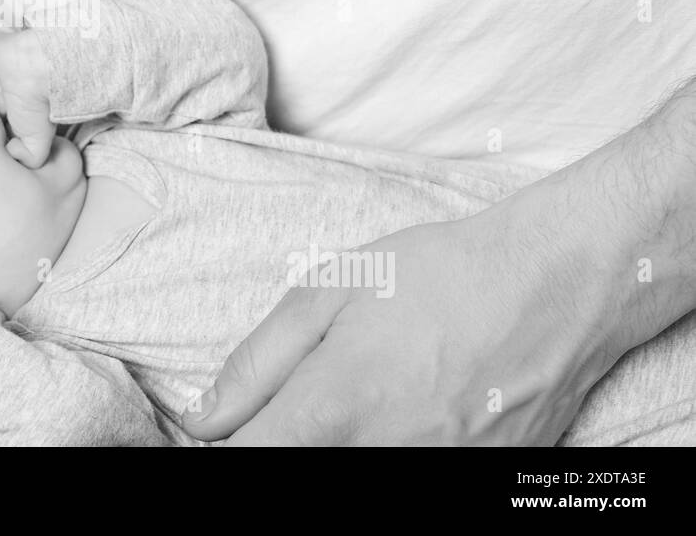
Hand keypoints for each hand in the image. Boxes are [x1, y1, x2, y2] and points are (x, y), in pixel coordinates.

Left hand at [181, 181, 625, 444]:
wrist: (557, 284)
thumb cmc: (439, 275)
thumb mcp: (330, 291)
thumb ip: (257, 364)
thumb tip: (203, 419)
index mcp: (336, 406)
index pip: (250, 459)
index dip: (227, 445)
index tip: (229, 428)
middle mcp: (385, 455)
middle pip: (299, 471)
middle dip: (284, 442)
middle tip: (303, 403)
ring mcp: (437, 477)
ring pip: (354, 482)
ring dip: (340, 445)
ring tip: (371, 395)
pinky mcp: (478, 485)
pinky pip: (412, 479)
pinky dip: (391, 448)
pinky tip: (411, 411)